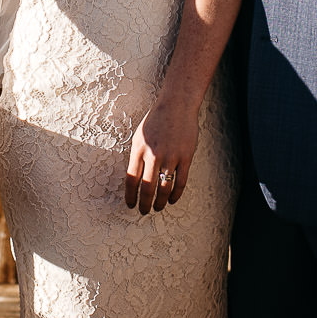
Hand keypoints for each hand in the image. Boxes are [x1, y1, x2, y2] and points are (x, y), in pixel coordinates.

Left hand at [123, 96, 197, 214]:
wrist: (176, 105)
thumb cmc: (156, 121)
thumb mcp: (139, 137)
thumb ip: (137, 157)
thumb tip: (135, 180)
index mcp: (138, 150)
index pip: (132, 180)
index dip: (131, 196)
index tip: (130, 205)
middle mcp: (153, 154)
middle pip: (147, 187)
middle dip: (144, 204)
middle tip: (143, 212)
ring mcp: (171, 156)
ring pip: (164, 187)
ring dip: (160, 202)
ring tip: (158, 208)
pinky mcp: (186, 157)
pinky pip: (181, 181)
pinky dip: (176, 194)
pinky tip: (172, 200)